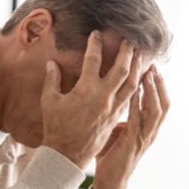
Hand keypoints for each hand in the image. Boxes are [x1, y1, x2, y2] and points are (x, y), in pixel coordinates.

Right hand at [40, 30, 142, 169]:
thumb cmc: (56, 128)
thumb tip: (52, 63)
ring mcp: (113, 108)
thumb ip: (52, 80)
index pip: (94, 60)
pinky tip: (138, 79)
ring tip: (139, 55)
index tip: (97, 34)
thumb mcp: (49, 101)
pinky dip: (136, 85)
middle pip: (121, 69)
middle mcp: (103, 97)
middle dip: (126, 52)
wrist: (67, 154)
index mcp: (86, 90)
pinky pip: (130, 98)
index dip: (95, 44)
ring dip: (136, 67)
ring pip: (131, 83)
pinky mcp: (116, 117)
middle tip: (129, 40)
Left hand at [91, 65, 169, 188]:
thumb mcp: (117, 129)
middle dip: (159, 84)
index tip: (151, 65)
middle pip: (163, 104)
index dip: (158, 85)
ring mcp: (144, 139)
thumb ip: (120, 113)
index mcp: (148, 128)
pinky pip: (138, 121)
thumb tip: (113, 94)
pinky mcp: (133, 144)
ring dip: (152, 91)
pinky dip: (137, 105)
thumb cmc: (111, 154)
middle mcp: (150, 132)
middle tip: (152, 65)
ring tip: (147, 74)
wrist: (109, 181)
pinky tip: (133, 91)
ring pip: (156, 111)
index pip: (159, 102)